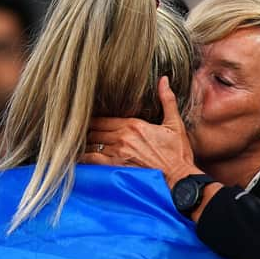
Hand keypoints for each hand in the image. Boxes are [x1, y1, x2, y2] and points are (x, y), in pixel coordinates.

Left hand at [82, 77, 201, 187]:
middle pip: (94, 131)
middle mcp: (122, 137)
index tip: (89, 122)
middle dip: (88, 132)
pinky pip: (91, 160)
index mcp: (133, 125)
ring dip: (85, 144)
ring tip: (80, 145)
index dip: (94, 120)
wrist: (180, 178)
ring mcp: (117, 153)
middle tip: (81, 134)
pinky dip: (84, 157)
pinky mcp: (116, 168)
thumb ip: (167, 100)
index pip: (103, 119)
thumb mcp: (175, 124)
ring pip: (91, 144)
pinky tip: (81, 157)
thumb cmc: (178, 154)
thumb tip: (164, 80)